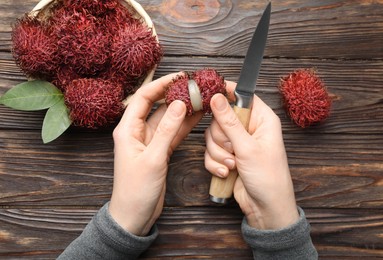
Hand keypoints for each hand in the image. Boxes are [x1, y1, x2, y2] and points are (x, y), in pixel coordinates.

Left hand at [109, 73, 202, 235]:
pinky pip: (174, 132)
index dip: (161, 85)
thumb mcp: (153, 158)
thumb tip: (178, 104)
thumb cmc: (136, 190)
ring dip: (183, 109)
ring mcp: (150, 141)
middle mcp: (138, 132)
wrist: (134, 215)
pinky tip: (198, 116)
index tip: (179, 77)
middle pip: (158, 106)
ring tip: (201, 97)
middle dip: (175, 94)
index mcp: (128, 130)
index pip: (144, 98)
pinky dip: (185, 125)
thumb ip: (166, 130)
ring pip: (168, 119)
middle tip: (194, 86)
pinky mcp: (160, 151)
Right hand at [205, 82, 298, 229]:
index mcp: (262, 119)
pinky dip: (215, 163)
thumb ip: (229, 121)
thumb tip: (217, 98)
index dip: (226, 93)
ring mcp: (238, 143)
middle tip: (233, 149)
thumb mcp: (248, 147)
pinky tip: (227, 172)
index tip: (209, 94)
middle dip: (221, 138)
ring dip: (219, 153)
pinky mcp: (228, 156)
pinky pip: (211, 152)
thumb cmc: (268, 178)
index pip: (242, 95)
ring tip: (233, 164)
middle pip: (220, 118)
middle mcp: (249, 128)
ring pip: (212, 137)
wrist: (265, 208)